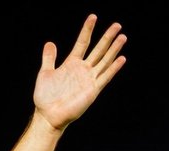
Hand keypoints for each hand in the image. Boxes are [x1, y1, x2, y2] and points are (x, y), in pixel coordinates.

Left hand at [33, 15, 126, 131]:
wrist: (48, 115)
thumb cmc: (45, 97)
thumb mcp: (45, 73)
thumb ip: (49, 58)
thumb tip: (50, 43)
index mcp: (71, 63)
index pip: (82, 43)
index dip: (87, 30)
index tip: (93, 17)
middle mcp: (82, 69)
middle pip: (98, 50)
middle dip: (107, 37)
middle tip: (117, 25)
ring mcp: (89, 79)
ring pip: (104, 60)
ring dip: (113, 49)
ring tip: (122, 37)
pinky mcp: (93, 90)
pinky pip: (105, 77)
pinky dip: (113, 68)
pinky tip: (121, 58)